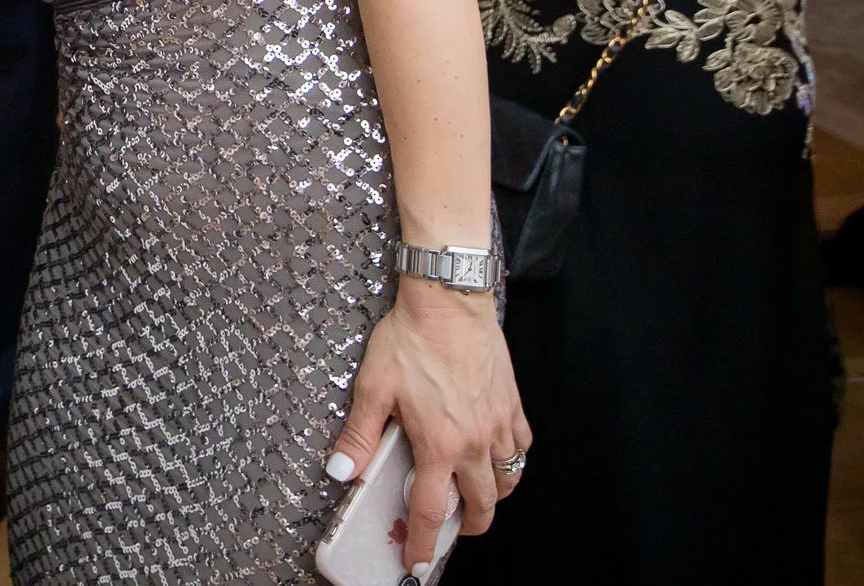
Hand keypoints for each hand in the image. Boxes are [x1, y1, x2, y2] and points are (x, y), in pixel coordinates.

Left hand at [328, 281, 528, 569]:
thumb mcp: (372, 387)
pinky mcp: (513, 405)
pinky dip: (511, 462)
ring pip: (507, 480)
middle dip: (467, 526)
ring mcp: (498, 424)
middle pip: (482, 505)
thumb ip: (359, 434)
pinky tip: (495, 456)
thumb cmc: (411, 339)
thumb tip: (342, 471)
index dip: (422, 542)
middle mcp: (474, 441)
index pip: (429, 509)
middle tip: (450, 529)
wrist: (449, 302)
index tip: (417, 562)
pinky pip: (521, 448)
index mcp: (438, 442)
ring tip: (473, 496)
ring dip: (492, 497)